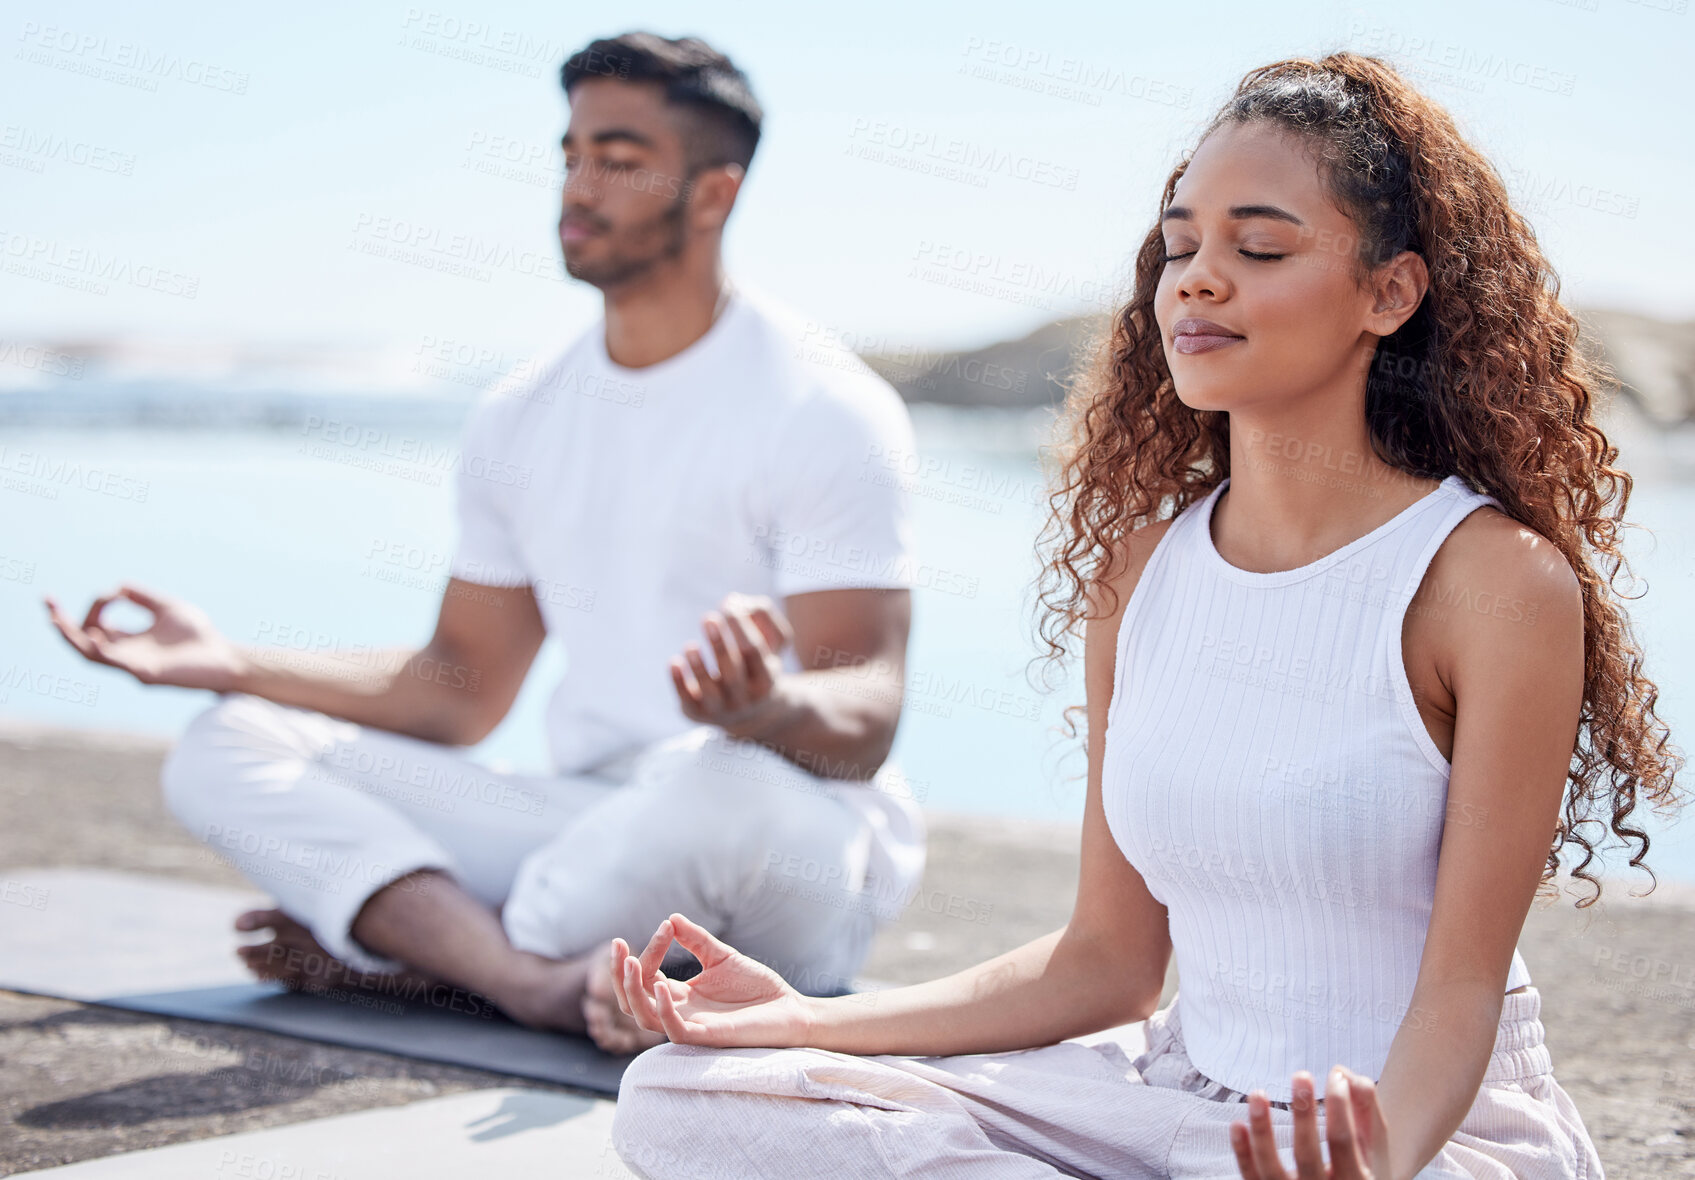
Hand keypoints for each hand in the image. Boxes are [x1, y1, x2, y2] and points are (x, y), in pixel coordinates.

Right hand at [45, 584, 247, 691]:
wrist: (225, 657)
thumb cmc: (199, 636)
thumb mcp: (168, 608)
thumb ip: (143, 598)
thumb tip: (119, 587)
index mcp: (130, 641)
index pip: (96, 625)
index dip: (97, 606)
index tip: (113, 592)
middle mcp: (126, 655)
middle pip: (83, 642)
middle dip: (62, 624)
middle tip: (47, 604)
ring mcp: (133, 666)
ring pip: (91, 655)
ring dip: (72, 637)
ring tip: (56, 619)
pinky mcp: (146, 674)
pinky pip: (116, 665)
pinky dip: (102, 650)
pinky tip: (95, 634)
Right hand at [609, 913, 815, 1048]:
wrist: (790, 1009)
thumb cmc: (757, 988)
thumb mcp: (723, 957)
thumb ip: (697, 940)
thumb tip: (671, 917)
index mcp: (680, 996)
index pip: (647, 977)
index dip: (648, 952)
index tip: (665, 926)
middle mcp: (680, 1013)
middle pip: (632, 1001)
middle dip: (618, 975)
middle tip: (617, 947)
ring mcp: (692, 1026)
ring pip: (644, 1018)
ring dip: (632, 991)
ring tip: (631, 962)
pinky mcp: (708, 1037)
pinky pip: (674, 1030)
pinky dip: (662, 1009)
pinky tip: (661, 985)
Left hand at [669, 593, 792, 729]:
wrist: (751, 711)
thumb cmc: (757, 663)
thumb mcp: (771, 641)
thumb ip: (761, 615)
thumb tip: (732, 600)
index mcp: (767, 679)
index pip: (753, 651)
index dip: (740, 626)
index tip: (727, 605)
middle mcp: (746, 698)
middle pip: (733, 672)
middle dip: (720, 644)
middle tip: (708, 618)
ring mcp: (722, 709)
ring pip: (710, 690)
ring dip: (699, 667)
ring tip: (690, 646)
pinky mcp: (698, 714)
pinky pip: (687, 700)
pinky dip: (679, 682)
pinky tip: (674, 662)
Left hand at [1231, 1067, 1390, 1179]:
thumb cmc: (1356, 1172)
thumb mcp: (1372, 1152)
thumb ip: (1364, 1114)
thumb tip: (1346, 1075)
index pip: (1343, 1141)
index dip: (1340, 1107)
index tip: (1337, 1076)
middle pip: (1306, 1154)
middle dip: (1303, 1114)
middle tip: (1302, 1075)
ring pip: (1271, 1168)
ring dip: (1262, 1129)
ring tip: (1258, 1093)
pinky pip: (1251, 1177)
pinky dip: (1243, 1152)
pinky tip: (1238, 1124)